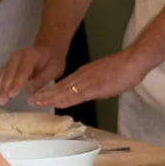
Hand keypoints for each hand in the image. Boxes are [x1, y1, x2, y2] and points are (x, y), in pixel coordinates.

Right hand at [0, 44, 66, 105]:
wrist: (47, 49)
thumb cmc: (53, 60)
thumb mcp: (54, 69)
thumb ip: (42, 79)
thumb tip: (29, 92)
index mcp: (30, 56)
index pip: (22, 71)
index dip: (16, 83)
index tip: (11, 94)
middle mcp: (16, 56)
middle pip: (8, 73)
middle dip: (4, 88)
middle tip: (1, 101)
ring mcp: (10, 60)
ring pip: (2, 75)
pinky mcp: (7, 66)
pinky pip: (0, 76)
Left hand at [29, 48, 147, 108]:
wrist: (133, 61)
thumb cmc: (124, 69)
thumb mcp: (105, 76)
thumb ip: (95, 84)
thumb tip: (91, 91)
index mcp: (84, 74)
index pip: (64, 85)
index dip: (51, 91)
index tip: (40, 96)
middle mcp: (82, 76)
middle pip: (60, 88)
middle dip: (45, 95)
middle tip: (31, 101)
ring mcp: (87, 81)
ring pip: (64, 91)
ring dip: (50, 97)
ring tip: (36, 102)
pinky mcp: (94, 87)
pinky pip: (76, 94)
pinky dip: (65, 99)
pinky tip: (56, 103)